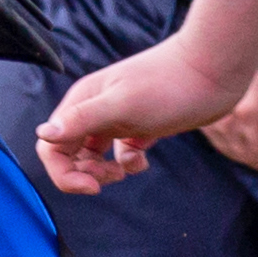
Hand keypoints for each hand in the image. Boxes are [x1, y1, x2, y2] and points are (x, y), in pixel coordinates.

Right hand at [34, 36, 245, 194]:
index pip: (51, 145)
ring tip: (125, 170)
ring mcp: (118, 118)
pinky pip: (122, 153)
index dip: (63, 172)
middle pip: (69, 153)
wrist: (213, 70)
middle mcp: (95, 110)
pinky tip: (144, 159)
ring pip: (93, 156)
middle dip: (84, 174)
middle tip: (112, 178)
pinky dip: (129, 163)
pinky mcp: (140, 126)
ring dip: (103, 171)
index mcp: (83, 102)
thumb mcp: (122, 105)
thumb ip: (82, 120)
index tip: (91, 186)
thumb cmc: (168, 83)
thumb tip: (44, 134)